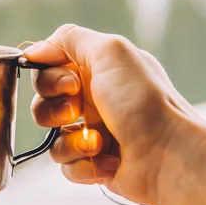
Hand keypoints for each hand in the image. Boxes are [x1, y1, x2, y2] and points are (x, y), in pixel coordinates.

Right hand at [26, 24, 205, 204]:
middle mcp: (94, 99)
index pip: (50, 68)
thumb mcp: (110, 52)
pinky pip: (65, 165)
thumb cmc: (144, 102)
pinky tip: (106, 163)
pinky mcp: (94, 163)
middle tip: (76, 111)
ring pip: (51, 136)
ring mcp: (93, 132)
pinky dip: (83, 165)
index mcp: (97, 71)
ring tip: (98, 143)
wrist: (170, 156)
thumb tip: (36, 50)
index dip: (49, 77)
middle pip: (43, 102)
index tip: (69, 84)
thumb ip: (70, 39)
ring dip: (70, 141)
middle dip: (53, 109)